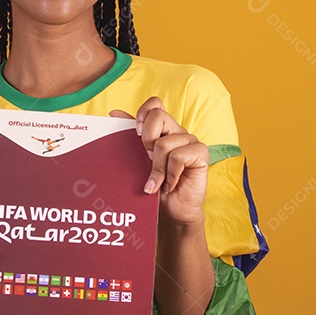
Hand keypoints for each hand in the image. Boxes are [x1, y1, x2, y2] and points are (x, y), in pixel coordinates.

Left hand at [111, 96, 207, 225]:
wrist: (171, 211)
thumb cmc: (155, 185)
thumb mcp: (137, 159)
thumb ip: (129, 136)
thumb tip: (114, 113)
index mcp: (163, 129)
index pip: (155, 103)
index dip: (143, 113)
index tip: (136, 134)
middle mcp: (177, 131)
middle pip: (158, 115)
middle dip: (146, 140)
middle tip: (147, 159)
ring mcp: (190, 141)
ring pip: (164, 143)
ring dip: (157, 169)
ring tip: (159, 182)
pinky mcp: (201, 153)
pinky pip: (178, 157)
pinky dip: (170, 175)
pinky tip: (170, 184)